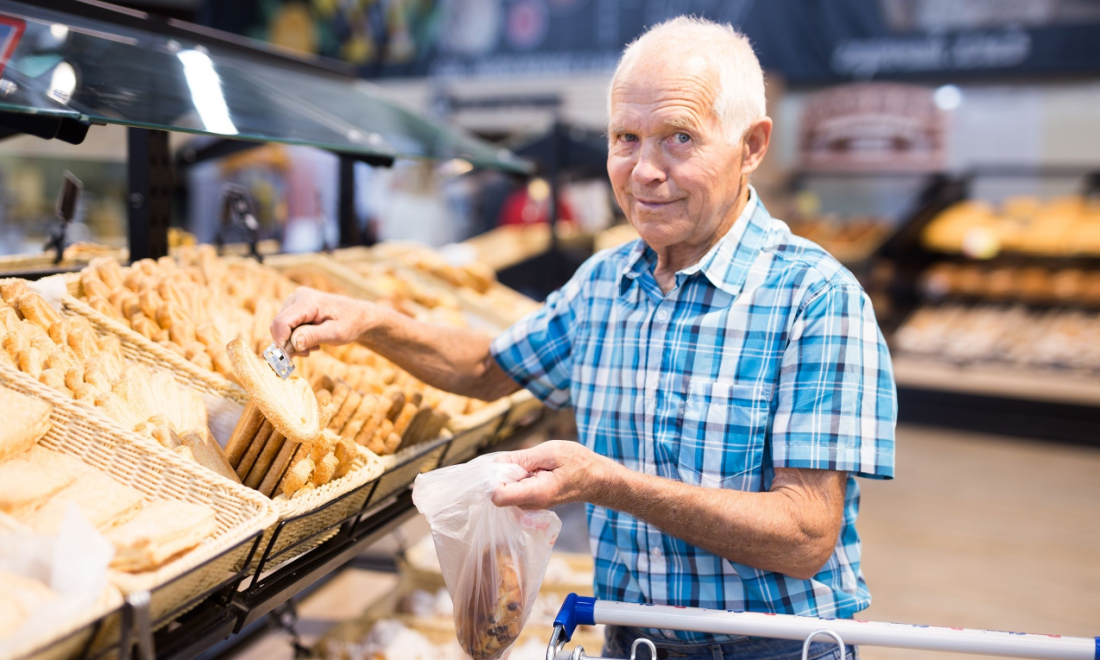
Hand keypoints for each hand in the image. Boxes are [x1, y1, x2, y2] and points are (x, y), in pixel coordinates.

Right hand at [270, 287, 384, 354]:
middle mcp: (298, 297)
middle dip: (289, 344)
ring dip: (293, 342)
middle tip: (308, 353)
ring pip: (280, 328)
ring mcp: (294, 301)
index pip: (282, 322)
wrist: (358, 316)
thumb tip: (293, 343)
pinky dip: (295, 337)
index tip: (288, 358)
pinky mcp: (294, 308)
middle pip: (279, 326)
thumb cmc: (350, 323)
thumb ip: (314, 336)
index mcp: (308, 301)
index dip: (281, 342)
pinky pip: (285, 326)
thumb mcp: (336, 333)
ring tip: (314, 346)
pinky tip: (310, 340)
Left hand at [491, 440, 618, 509]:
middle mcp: (530, 505)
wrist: (595, 480)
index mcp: (536, 493)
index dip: (494, 478)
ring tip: (533, 466)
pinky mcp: (529, 503)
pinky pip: (513, 490)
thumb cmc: (577, 462)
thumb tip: (495, 464)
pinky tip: (533, 471)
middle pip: (498, 492)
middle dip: (503, 474)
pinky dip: (517, 478)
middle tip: (525, 461)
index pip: (498, 496)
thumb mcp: (551, 452)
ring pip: (505, 490)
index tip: (503, 464)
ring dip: (512, 475)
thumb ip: (522, 458)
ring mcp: (529, 506)